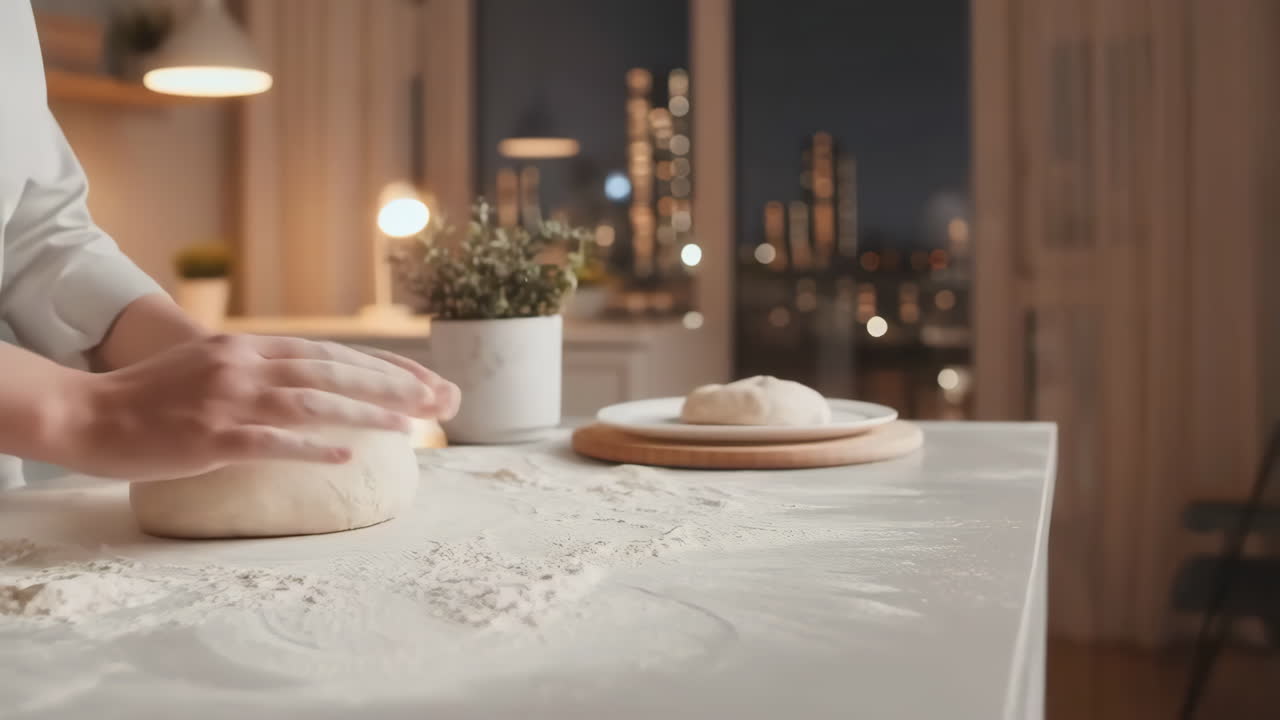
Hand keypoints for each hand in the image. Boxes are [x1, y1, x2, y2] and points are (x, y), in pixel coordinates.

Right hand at [62, 334, 460, 480]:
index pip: (330, 352)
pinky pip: (271, 443)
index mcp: (249, 348)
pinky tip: (346, 455)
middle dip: (391, 385)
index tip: (424, 378)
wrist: (89, 412)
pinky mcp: (211, 437)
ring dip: (365, 413)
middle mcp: (246, 366)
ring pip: (312, 402)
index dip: (381, 364)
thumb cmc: (154, 396)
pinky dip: (311, 448)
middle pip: (332, 371)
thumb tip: (309, 380)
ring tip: (409, 426)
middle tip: (436, 399)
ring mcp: (229, 400)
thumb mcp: (213, 365)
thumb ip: (259, 368)